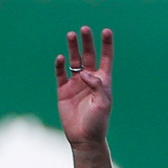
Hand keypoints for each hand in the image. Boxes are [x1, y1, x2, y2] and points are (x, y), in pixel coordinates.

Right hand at [56, 26, 112, 147]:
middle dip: (87, 42)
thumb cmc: (97, 123)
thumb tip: (84, 72)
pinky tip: (60, 58)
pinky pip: (60, 74)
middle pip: (88, 56)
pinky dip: (60, 65)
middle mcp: (89, 80)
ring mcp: (76, 84)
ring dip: (73, 48)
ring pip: (74, 61)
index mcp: (102, 82)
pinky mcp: (63, 90)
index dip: (106, 45)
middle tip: (84, 29)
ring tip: (71, 35)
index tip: (107, 31)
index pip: (105, 59)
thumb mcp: (103, 104)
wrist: (84, 139)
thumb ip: (97, 85)